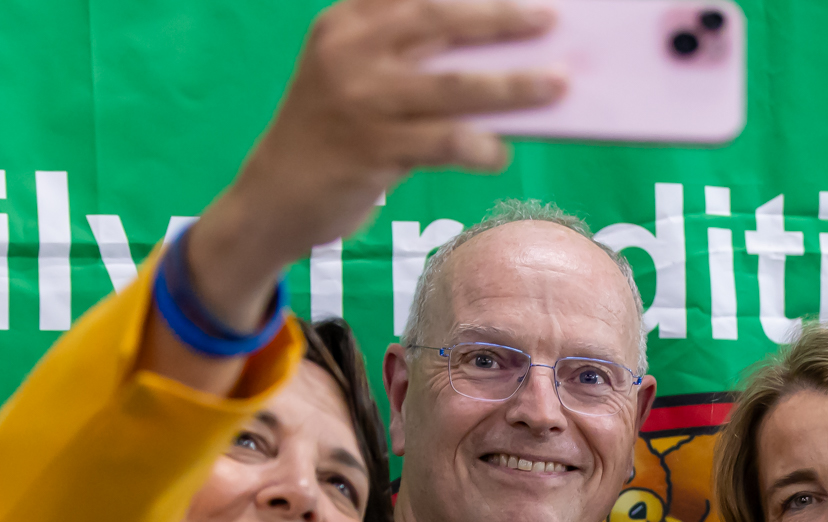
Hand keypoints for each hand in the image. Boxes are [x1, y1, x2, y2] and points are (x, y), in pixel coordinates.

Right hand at [188, 0, 563, 327]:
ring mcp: (361, 100)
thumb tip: (497, 53)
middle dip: (502, 18)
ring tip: (556, 86)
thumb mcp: (354, 74)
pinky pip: (446, 142)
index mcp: (348, 20)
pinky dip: (482, 147)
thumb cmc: (332, 134)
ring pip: (455, 86)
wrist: (272, 197)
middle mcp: (350, 50)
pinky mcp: (372, 150)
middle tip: (548, 20)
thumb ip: (409, 55)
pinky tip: (499, 153)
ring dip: (514, 87)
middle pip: (441, 19)